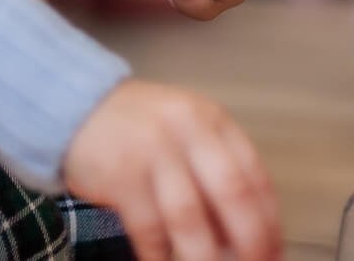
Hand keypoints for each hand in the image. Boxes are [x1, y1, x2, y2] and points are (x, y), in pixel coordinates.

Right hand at [62, 78, 281, 260]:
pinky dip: (161, 258)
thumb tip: (245, 236)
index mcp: (212, 120)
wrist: (79, 107)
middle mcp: (188, 130)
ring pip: (190, 218)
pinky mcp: (122, 175)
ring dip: (205, 259)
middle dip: (249, 242)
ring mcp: (154, 150)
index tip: (274, 252)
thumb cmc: (142, 130)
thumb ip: (215, 171)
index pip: (255, 174)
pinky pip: (150, 230)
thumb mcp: (187, 134)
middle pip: (232, 192)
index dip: (269, 221)